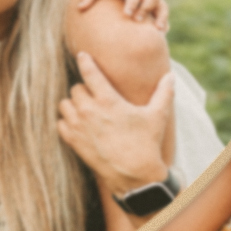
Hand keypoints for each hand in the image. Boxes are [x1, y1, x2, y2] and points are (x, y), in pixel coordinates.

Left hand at [57, 54, 174, 199]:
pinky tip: (78, 123)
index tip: (82, 55)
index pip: (89, 72)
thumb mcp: (157, 116)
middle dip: (84, 89)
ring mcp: (79, 127)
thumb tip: (171, 75)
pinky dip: (66, 121)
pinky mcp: (74, 142)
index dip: (85, 61)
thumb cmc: (146, 143)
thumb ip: (164, 93)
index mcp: (108, 100)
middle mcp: (90, 111)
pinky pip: (60, 123)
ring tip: (85, 108)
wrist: (134, 175)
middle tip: (95, 95)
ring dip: (73, 104)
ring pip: (64, 103)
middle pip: (75, 88)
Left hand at [75, 0, 168, 30]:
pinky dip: (165, 19)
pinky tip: (164, 32)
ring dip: (162, 16)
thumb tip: (79, 9)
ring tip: (160, 31)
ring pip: (161, 3)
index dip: (132, 3)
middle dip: (146, 9)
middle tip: (138, 21)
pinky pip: (163, 8)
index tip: (127, 15)